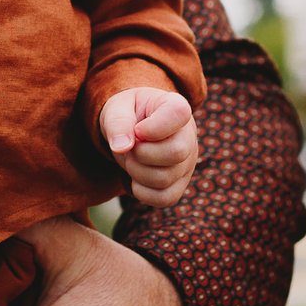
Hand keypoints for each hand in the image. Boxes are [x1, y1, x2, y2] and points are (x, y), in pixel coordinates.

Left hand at [100, 87, 196, 208]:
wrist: (133, 130)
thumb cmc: (128, 115)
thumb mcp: (117, 109)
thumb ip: (118, 123)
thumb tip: (121, 148)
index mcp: (176, 107)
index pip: (178, 113)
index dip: (153, 126)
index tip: (137, 129)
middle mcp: (189, 136)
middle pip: (176, 153)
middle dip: (141, 153)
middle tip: (130, 147)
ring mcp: (187, 164)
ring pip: (165, 179)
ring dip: (136, 171)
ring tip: (131, 158)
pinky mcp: (179, 186)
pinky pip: (164, 198)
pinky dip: (142, 191)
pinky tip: (136, 176)